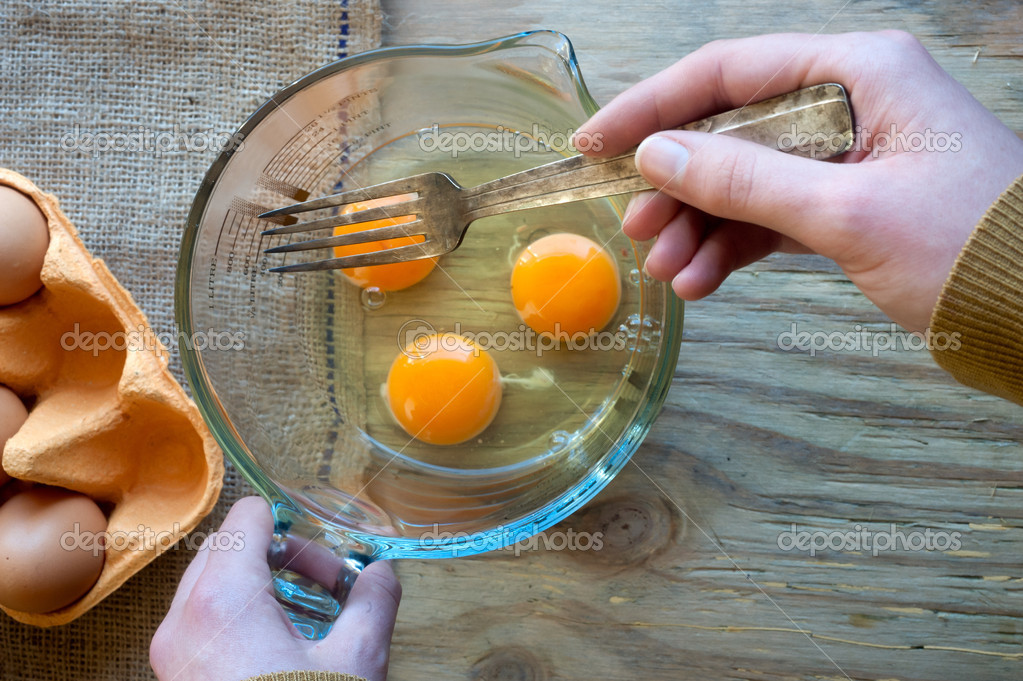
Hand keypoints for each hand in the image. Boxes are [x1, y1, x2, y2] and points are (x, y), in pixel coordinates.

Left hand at [150, 497, 400, 680]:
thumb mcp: (356, 661)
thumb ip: (373, 602)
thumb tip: (381, 574)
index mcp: (223, 598)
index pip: (248, 518)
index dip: (295, 527)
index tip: (326, 560)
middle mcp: (183, 619)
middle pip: (228, 548)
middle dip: (281, 560)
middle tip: (328, 591)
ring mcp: (171, 653)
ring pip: (211, 585)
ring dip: (260, 587)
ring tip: (308, 622)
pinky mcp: (174, 679)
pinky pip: (200, 622)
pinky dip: (239, 618)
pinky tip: (280, 651)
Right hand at [575, 31, 1022, 331]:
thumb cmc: (973, 248)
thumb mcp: (849, 211)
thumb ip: (745, 180)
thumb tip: (656, 156)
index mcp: (858, 72)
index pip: (728, 73)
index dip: (653, 106)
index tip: (596, 143)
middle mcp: (849, 101)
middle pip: (730, 129)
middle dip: (678, 184)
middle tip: (637, 228)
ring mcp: (847, 154)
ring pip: (745, 179)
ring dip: (700, 225)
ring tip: (668, 271)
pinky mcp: (848, 203)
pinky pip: (772, 216)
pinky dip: (734, 246)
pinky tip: (702, 279)